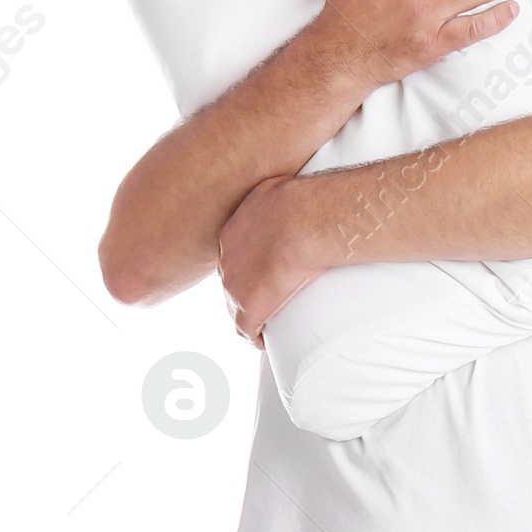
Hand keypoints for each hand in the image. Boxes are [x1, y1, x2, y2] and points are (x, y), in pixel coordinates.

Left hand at [218, 175, 315, 344]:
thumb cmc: (303, 202)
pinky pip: (246, 330)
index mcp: (232, 233)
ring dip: (250, 316)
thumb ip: (280, 197)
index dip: (248, 268)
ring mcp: (235, 286)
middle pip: (232, 283)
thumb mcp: (282, 190)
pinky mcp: (249, 307)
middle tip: (268, 300)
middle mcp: (226, 261)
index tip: (263, 273)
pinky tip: (265, 341)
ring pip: (236, 308)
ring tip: (266, 324)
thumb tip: (298, 193)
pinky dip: (254, 337)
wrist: (305, 221)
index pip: (234, 257)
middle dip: (247, 292)